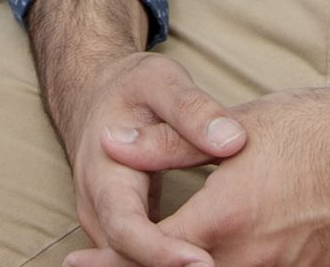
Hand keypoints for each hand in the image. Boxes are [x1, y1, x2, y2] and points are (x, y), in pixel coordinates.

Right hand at [58, 49, 252, 266]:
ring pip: (134, 263)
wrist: (98, 95)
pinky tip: (205, 263)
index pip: (126, 228)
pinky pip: (143, 258)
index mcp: (104, 173)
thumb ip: (193, 109)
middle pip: (129, 257)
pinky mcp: (123, 231)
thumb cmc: (131, 88)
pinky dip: (170, 263)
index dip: (161, 252)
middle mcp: (98, 208)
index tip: (203, 261)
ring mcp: (106, 224)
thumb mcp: (160, 81)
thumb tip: (232, 140)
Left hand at [73, 79, 329, 266]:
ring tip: (149, 259)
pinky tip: (207, 259)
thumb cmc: (310, 125)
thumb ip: (167, 142)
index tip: (79, 262)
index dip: (111, 259)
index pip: (152, 253)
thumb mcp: (235, 126)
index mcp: (228, 216)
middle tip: (94, 265)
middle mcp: (255, 256)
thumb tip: (112, 142)